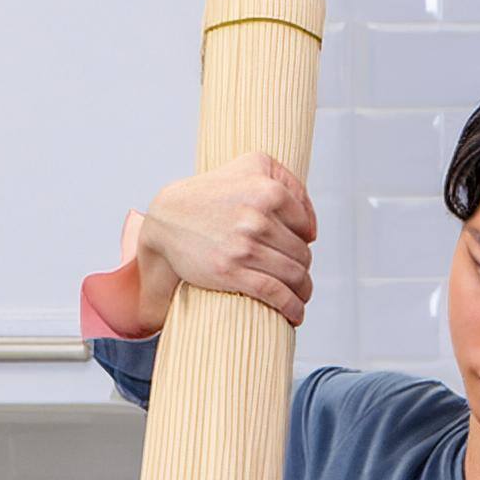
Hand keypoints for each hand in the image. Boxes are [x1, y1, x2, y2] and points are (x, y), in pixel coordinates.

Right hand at [131, 151, 318, 332]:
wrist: (168, 218)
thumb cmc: (211, 192)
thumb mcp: (251, 165)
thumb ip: (290, 180)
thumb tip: (311, 229)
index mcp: (267, 190)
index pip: (305, 226)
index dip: (304, 241)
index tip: (296, 249)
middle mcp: (257, 218)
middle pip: (301, 254)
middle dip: (303, 269)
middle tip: (297, 276)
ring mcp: (244, 247)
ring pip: (294, 276)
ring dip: (303, 291)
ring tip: (300, 296)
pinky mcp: (231, 273)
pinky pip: (275, 294)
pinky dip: (292, 307)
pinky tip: (295, 315)